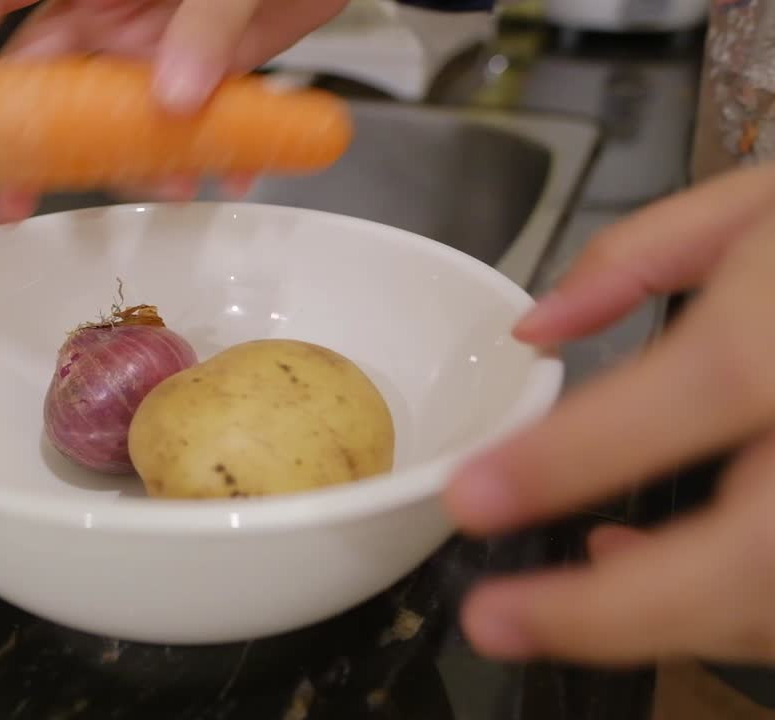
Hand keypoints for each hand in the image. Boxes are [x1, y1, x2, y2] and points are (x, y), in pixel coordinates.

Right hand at [0, 0, 348, 224]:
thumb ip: (202, 24)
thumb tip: (172, 102)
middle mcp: (110, 10)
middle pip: (46, 80)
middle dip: (27, 144)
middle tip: (11, 200)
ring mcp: (158, 45)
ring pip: (117, 118)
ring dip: (131, 162)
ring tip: (164, 189)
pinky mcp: (211, 71)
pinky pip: (192, 126)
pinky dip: (209, 155)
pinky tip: (229, 172)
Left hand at [443, 162, 774, 665]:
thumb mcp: (766, 202)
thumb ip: (642, 255)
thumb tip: (537, 328)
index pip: (707, 384)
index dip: (580, 453)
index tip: (475, 494)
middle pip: (751, 557)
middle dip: (605, 612)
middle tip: (492, 619)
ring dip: (654, 620)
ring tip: (558, 600)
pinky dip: (725, 611)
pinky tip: (648, 571)